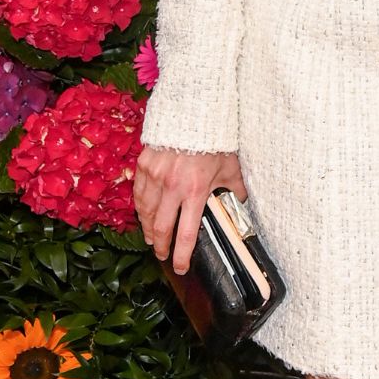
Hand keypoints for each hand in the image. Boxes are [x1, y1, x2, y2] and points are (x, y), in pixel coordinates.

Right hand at [133, 145, 247, 274]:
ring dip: (149, 230)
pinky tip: (144, 213)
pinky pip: (139, 194)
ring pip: (146, 213)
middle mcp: (172, 186)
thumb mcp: (231, 166)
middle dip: (161, 247)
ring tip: (152, 238)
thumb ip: (234, 189)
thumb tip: (239, 204)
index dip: (181, 256)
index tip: (180, 267)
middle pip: (161, 228)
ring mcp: (155, 175)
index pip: (185, 234)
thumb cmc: (216, 138)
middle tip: (163, 255)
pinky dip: (141, 208)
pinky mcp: (145, 164)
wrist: (196, 111)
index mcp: (196, 191)